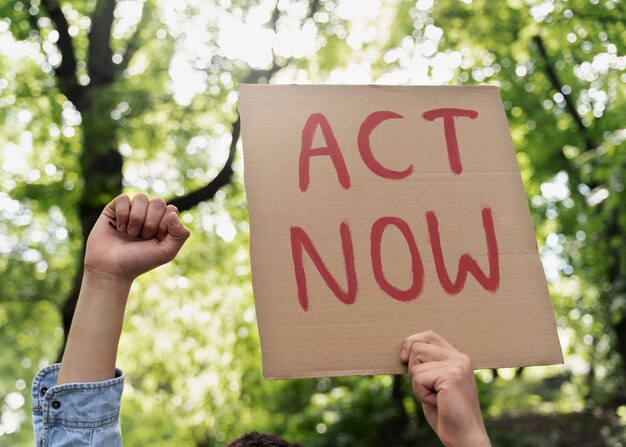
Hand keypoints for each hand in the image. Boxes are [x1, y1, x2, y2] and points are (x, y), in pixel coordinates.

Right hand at [84, 194, 189, 282]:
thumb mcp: (166, 252)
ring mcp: (132, 210)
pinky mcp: (115, 208)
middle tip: (142, 237)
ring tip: (130, 233)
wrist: (111, 268)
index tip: (155, 239)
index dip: (163, 225)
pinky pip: (123, 198)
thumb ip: (180, 234)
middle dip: (150, 222)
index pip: (171, 210)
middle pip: (158, 202)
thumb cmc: (139, 261)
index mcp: (163, 223)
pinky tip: (119, 228)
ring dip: (136, 218)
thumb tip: (173, 213)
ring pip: (141, 198)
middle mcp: (149, 215)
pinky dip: (122, 215)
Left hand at [400, 331, 489, 446]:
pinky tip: (438, 402)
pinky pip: (418, 379)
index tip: (403, 358)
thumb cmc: (446, 413)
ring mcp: (457, 365)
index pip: (429, 335)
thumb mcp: (433, 383)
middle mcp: (460, 357)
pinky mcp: (451, 376)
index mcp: (457, 357)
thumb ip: (425, 365)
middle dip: (413, 369)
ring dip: (418, 385)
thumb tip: (404, 352)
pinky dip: (422, 394)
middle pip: (416, 346)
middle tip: (430, 389)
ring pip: (415, 363)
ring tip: (436, 396)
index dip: (411, 343)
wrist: (464, 436)